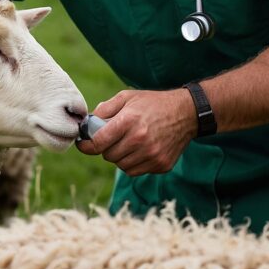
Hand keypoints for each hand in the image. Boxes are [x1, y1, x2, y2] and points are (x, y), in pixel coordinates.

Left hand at [76, 89, 194, 175]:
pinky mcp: (161, 165)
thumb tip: (87, 124)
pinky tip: (139, 150)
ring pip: (121, 165)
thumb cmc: (152, 103)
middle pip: (108, 155)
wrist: (186, 113)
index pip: (98, 142)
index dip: (86, 145)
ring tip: (128, 142)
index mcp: (128, 121)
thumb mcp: (127, 97)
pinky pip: (135, 171)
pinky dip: (132, 163)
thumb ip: (104, 109)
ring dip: (119, 156)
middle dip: (105, 148)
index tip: (83, 144)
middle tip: (112, 138)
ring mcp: (152, 154)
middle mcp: (140, 140)